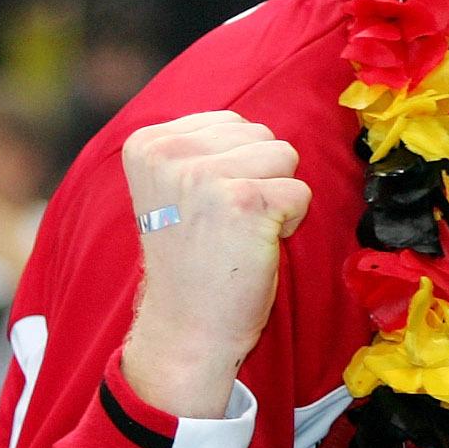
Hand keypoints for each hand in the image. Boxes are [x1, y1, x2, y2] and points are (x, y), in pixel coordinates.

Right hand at [120, 111, 309, 419]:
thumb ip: (202, 147)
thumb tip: (251, 123)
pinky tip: (257, 245)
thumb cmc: (193, 257)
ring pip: (285, 156)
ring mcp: (205, 176)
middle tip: (228, 223)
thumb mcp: (175, 187)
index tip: (208, 207)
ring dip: (277, 196)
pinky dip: (292, 221)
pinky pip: (301, 192)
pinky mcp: (243, 202)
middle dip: (260, 177)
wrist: (188, 325)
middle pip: (261, 135)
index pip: (231, 122)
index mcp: (147, 144)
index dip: (236, 166)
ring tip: (241, 231)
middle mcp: (169, 154)